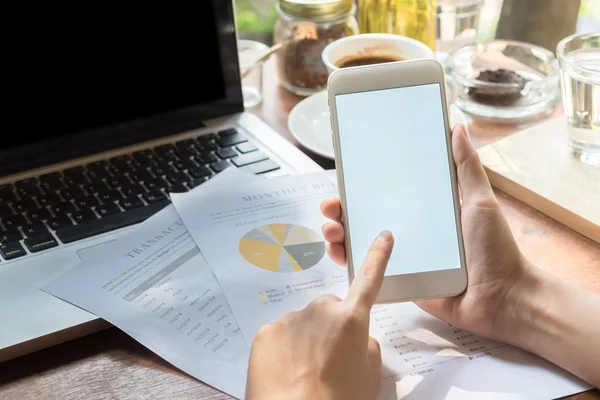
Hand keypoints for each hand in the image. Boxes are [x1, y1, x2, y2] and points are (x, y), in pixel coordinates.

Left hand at [245, 231, 394, 399]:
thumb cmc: (340, 399)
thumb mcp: (369, 375)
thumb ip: (366, 345)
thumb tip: (355, 337)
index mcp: (351, 319)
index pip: (369, 280)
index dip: (378, 256)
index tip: (383, 235)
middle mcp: (320, 310)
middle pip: (330, 310)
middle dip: (332, 327)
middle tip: (330, 360)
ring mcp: (290, 318)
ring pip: (304, 324)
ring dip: (307, 340)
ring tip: (307, 371)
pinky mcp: (266, 331)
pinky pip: (281, 335)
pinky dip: (285, 349)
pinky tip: (287, 371)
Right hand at [321, 124, 530, 341]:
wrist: (503, 300)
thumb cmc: (495, 249)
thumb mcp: (481, 201)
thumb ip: (467, 166)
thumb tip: (457, 125)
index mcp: (426, 211)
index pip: (387, 193)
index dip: (363, 185)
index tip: (345, 174)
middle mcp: (411, 232)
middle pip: (367, 216)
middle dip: (342, 209)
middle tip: (330, 205)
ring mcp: (403, 258)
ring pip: (362, 242)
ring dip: (340, 234)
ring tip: (330, 230)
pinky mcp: (401, 282)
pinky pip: (369, 271)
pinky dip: (349, 262)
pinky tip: (337, 254)